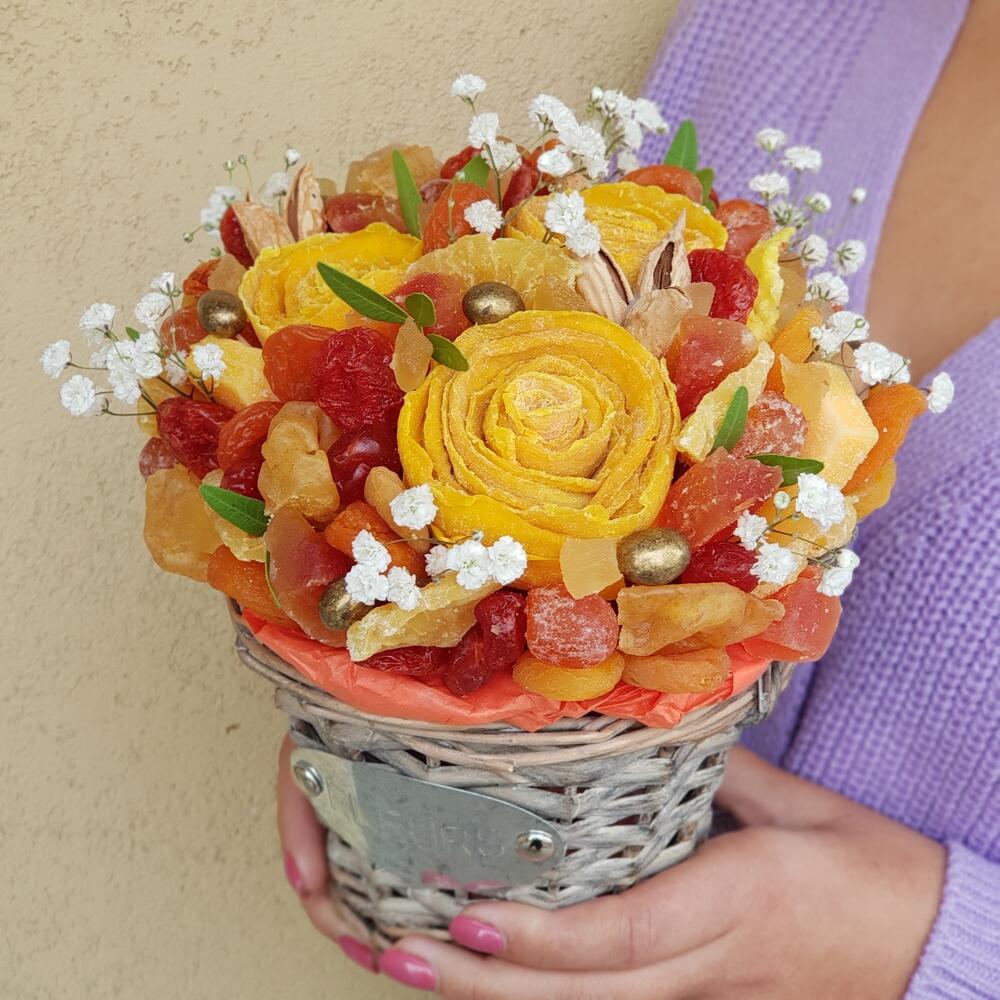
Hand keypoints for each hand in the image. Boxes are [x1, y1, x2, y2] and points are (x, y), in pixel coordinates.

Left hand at [278, 741, 945, 998]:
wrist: (927, 948)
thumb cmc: (868, 870)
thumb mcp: (796, 805)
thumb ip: (714, 766)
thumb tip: (644, 722)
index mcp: (732, 903)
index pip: (620, 935)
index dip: (537, 939)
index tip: (462, 918)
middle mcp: (704, 968)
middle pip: (580, 994)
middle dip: (481, 982)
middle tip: (393, 951)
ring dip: (491, 998)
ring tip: (407, 967)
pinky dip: (534, 997)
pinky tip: (478, 980)